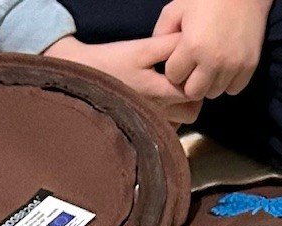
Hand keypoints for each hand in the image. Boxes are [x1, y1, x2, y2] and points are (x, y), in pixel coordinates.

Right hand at [44, 33, 202, 124]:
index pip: (193, 92)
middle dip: (195, 96)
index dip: (198, 80)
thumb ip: (166, 46)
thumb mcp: (140, 49)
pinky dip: (172, 118)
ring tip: (175, 91)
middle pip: (192, 112)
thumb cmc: (111, 62)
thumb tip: (189, 40)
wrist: (83, 79)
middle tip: (187, 79)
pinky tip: (164, 104)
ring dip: (184, 108)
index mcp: (160, 93)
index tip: (193, 67)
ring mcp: (150, 123)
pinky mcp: (143, 127)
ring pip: (181, 123)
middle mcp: (158, 113)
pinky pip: (167, 129)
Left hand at [154, 0, 271, 99]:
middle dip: (189, 82)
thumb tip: (157, 56)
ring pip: (213, 93)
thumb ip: (162, 31)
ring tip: (209, 67)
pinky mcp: (248, 67)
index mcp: (192, 46)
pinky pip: (233, 90)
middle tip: (193, 69)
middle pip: (193, 92)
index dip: (174, 69)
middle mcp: (212, 61)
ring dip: (208, 83)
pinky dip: (227, 83)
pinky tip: (224, 68)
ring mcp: (233, 66)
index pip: (174, 77)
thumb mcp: (177, 8)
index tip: (179, 59)